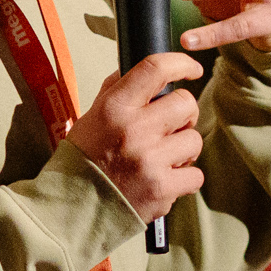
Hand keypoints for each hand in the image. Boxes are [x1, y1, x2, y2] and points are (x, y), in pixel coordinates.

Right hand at [68, 51, 204, 222]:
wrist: (74, 207)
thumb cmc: (85, 158)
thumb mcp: (93, 115)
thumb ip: (118, 89)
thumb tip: (149, 70)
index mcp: (115, 107)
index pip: (155, 68)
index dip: (181, 63)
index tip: (191, 69)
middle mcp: (134, 130)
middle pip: (186, 103)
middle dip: (184, 114)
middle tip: (172, 125)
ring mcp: (150, 161)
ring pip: (194, 140)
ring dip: (184, 149)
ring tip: (165, 157)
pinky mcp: (162, 189)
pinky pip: (196, 174)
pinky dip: (185, 178)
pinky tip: (166, 179)